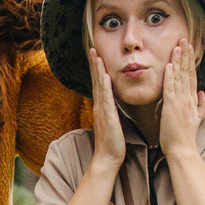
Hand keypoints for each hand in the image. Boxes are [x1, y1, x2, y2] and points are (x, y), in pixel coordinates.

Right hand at [86, 54, 128, 172]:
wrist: (108, 157)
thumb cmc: (113, 142)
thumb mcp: (112, 122)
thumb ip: (111, 110)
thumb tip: (112, 102)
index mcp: (102, 106)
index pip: (99, 83)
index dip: (97, 68)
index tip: (96, 54)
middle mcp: (99, 105)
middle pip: (96, 80)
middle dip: (94, 63)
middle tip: (92, 47)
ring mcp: (101, 110)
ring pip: (99, 85)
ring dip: (97, 69)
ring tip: (95, 54)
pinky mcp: (107, 116)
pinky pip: (106, 97)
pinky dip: (104, 85)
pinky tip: (105, 74)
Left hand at [156, 42, 203, 158]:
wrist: (183, 149)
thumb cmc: (186, 135)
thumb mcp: (198, 118)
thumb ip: (202, 104)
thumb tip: (203, 92)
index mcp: (192, 99)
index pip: (191, 75)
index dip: (190, 60)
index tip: (188, 47)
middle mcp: (188, 98)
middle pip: (187, 72)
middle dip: (186, 54)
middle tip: (184, 38)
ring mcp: (181, 101)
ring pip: (180, 77)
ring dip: (179, 60)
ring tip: (178, 45)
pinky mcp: (172, 107)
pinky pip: (171, 88)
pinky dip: (170, 76)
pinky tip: (169, 65)